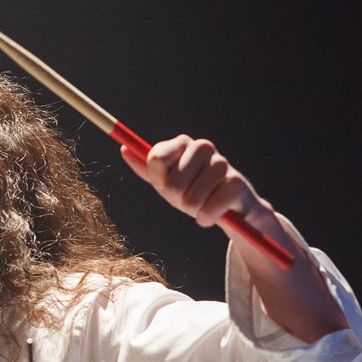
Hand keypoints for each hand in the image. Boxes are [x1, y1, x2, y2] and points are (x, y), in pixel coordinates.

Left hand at [120, 134, 273, 233]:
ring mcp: (222, 163)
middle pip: (173, 183)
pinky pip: (209, 210)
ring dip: (193, 210)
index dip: (160, 180)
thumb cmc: (193, 190)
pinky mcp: (237, 184)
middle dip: (177, 199)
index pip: (156, 159)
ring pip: (192, 198)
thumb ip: (146, 167)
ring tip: (202, 204)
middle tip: (188, 198)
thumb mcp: (166, 180)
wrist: (229, 207)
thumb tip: (124, 149)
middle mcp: (203, 146)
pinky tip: (213, 214)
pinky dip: (206, 218)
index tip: (167, 184)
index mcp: (183, 143)